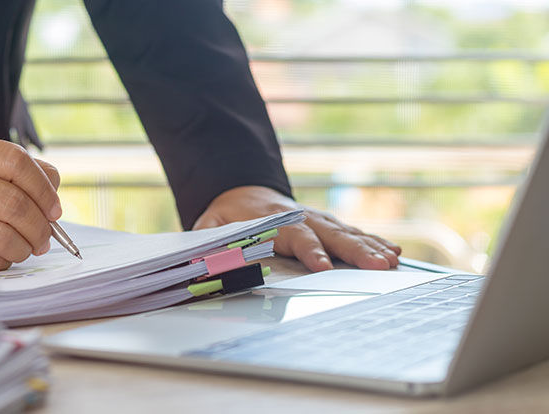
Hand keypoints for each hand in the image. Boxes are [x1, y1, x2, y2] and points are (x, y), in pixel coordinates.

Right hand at [0, 137, 60, 271]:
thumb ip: (29, 175)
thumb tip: (53, 207)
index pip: (15, 161)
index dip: (44, 189)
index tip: (55, 210)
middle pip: (12, 203)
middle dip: (40, 226)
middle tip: (46, 237)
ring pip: (0, 237)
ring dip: (24, 247)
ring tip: (28, 247)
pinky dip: (3, 260)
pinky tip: (2, 254)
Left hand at [193, 186, 400, 271]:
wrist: (243, 191)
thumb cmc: (227, 216)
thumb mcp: (210, 227)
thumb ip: (209, 242)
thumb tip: (207, 261)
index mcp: (272, 220)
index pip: (294, 236)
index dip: (309, 250)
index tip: (322, 266)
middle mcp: (300, 217)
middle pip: (330, 234)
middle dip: (355, 251)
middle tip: (376, 267)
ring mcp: (317, 219)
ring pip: (347, 233)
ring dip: (370, 247)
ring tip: (391, 262)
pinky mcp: (328, 224)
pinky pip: (354, 232)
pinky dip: (375, 241)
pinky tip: (394, 252)